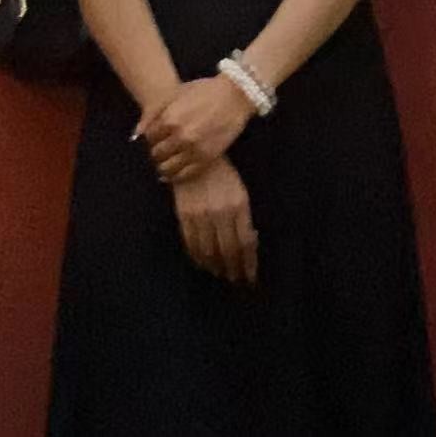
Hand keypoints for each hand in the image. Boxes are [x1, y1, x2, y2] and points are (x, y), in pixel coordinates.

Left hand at [136, 75, 253, 184]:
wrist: (234, 96)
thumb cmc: (204, 91)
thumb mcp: (176, 94)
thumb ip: (153, 112)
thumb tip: (136, 133)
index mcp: (170, 118)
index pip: (149, 137)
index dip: (150, 138)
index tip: (155, 137)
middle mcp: (180, 136)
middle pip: (157, 153)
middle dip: (156, 152)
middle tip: (160, 150)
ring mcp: (194, 149)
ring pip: (168, 168)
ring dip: (163, 166)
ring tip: (166, 162)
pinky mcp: (206, 159)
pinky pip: (184, 175)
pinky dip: (176, 176)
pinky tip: (173, 173)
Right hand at [171, 156, 258, 285]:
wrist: (193, 157)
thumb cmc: (222, 175)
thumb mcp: (240, 193)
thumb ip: (244, 218)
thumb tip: (248, 245)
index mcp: (239, 205)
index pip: (245, 243)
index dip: (248, 263)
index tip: (250, 277)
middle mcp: (220, 213)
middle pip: (228, 250)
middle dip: (233, 269)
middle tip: (235, 279)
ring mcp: (201, 215)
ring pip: (209, 251)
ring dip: (215, 266)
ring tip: (220, 273)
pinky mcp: (184, 215)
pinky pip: (191, 243)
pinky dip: (197, 257)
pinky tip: (203, 263)